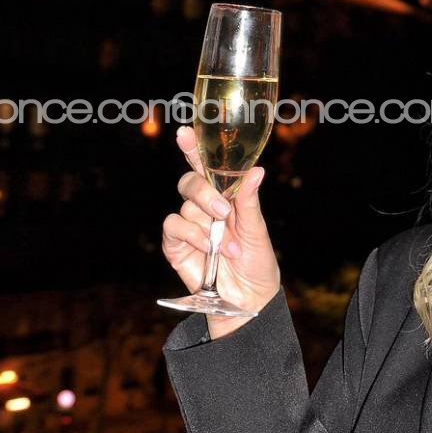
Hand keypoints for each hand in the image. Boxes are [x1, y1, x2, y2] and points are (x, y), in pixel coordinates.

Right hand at [161, 125, 281, 337]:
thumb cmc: (257, 264)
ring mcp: (189, 226)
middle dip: (204, 191)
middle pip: (190, 181)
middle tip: (224, 210)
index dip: (194, 148)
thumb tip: (257, 171)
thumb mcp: (257, 231)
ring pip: (185, 205)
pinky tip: (207, 249)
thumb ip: (249, 202)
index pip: (207, 168)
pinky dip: (192, 235)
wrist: (249, 300)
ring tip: (229, 248)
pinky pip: (174, 226)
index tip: (186, 132)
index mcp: (225, 198)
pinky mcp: (175, 245)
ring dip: (210, 227)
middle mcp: (204, 208)